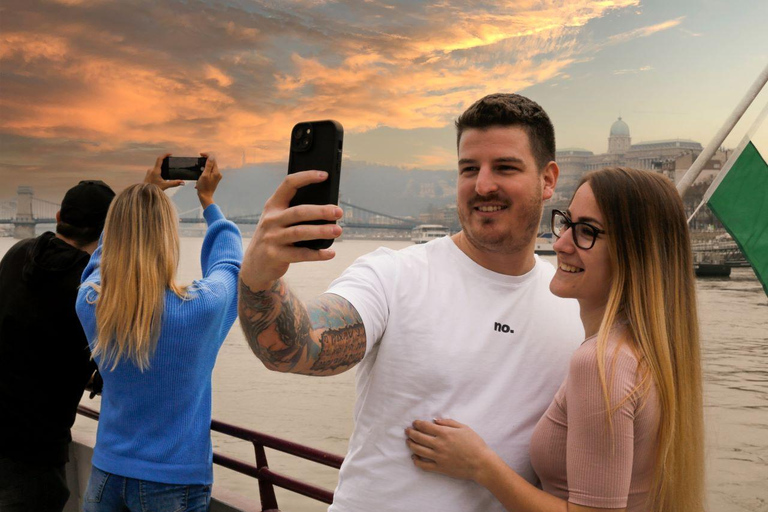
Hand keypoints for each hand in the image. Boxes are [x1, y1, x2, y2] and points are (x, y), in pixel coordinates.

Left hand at [143, 153, 184, 189]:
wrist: (144, 193)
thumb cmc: (153, 189)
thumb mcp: (165, 186)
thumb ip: (174, 183)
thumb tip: (182, 182)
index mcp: (155, 171)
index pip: (160, 159)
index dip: (165, 155)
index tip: (170, 154)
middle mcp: (151, 170)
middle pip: (159, 163)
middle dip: (165, 164)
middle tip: (171, 165)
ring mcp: (149, 172)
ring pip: (157, 168)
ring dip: (162, 169)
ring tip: (167, 173)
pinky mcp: (148, 174)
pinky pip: (154, 170)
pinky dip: (159, 172)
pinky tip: (162, 177)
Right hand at [195, 153, 220, 207]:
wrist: (205, 196)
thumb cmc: (204, 186)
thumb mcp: (204, 175)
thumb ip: (208, 165)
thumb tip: (211, 156)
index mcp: (217, 172)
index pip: (213, 159)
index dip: (207, 155)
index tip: (200, 154)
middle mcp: (218, 173)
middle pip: (212, 163)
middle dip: (205, 160)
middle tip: (198, 161)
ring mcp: (217, 176)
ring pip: (211, 167)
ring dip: (205, 165)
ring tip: (199, 167)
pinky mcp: (214, 179)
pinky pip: (210, 171)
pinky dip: (205, 170)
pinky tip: (201, 173)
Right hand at [240, 170, 343, 290]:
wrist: (254, 266)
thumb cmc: (274, 238)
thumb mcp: (277, 221)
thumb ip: (294, 213)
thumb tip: (328, 208)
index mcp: (273, 206)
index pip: (289, 184)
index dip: (306, 177)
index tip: (324, 175)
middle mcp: (271, 220)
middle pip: (299, 211)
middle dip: (321, 211)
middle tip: (338, 212)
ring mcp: (272, 238)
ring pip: (300, 232)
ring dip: (321, 231)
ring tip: (338, 231)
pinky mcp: (275, 256)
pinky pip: (300, 254)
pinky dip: (317, 254)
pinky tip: (330, 253)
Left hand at [405, 418, 494, 481]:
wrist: (481, 463)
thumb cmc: (475, 444)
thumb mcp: (464, 428)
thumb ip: (449, 422)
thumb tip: (435, 420)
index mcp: (445, 433)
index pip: (425, 426)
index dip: (417, 424)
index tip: (414, 423)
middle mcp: (439, 444)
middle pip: (419, 437)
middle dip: (411, 433)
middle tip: (407, 431)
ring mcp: (438, 457)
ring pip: (418, 450)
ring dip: (411, 445)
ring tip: (408, 442)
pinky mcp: (440, 468)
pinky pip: (424, 465)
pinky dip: (416, 461)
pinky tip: (414, 457)